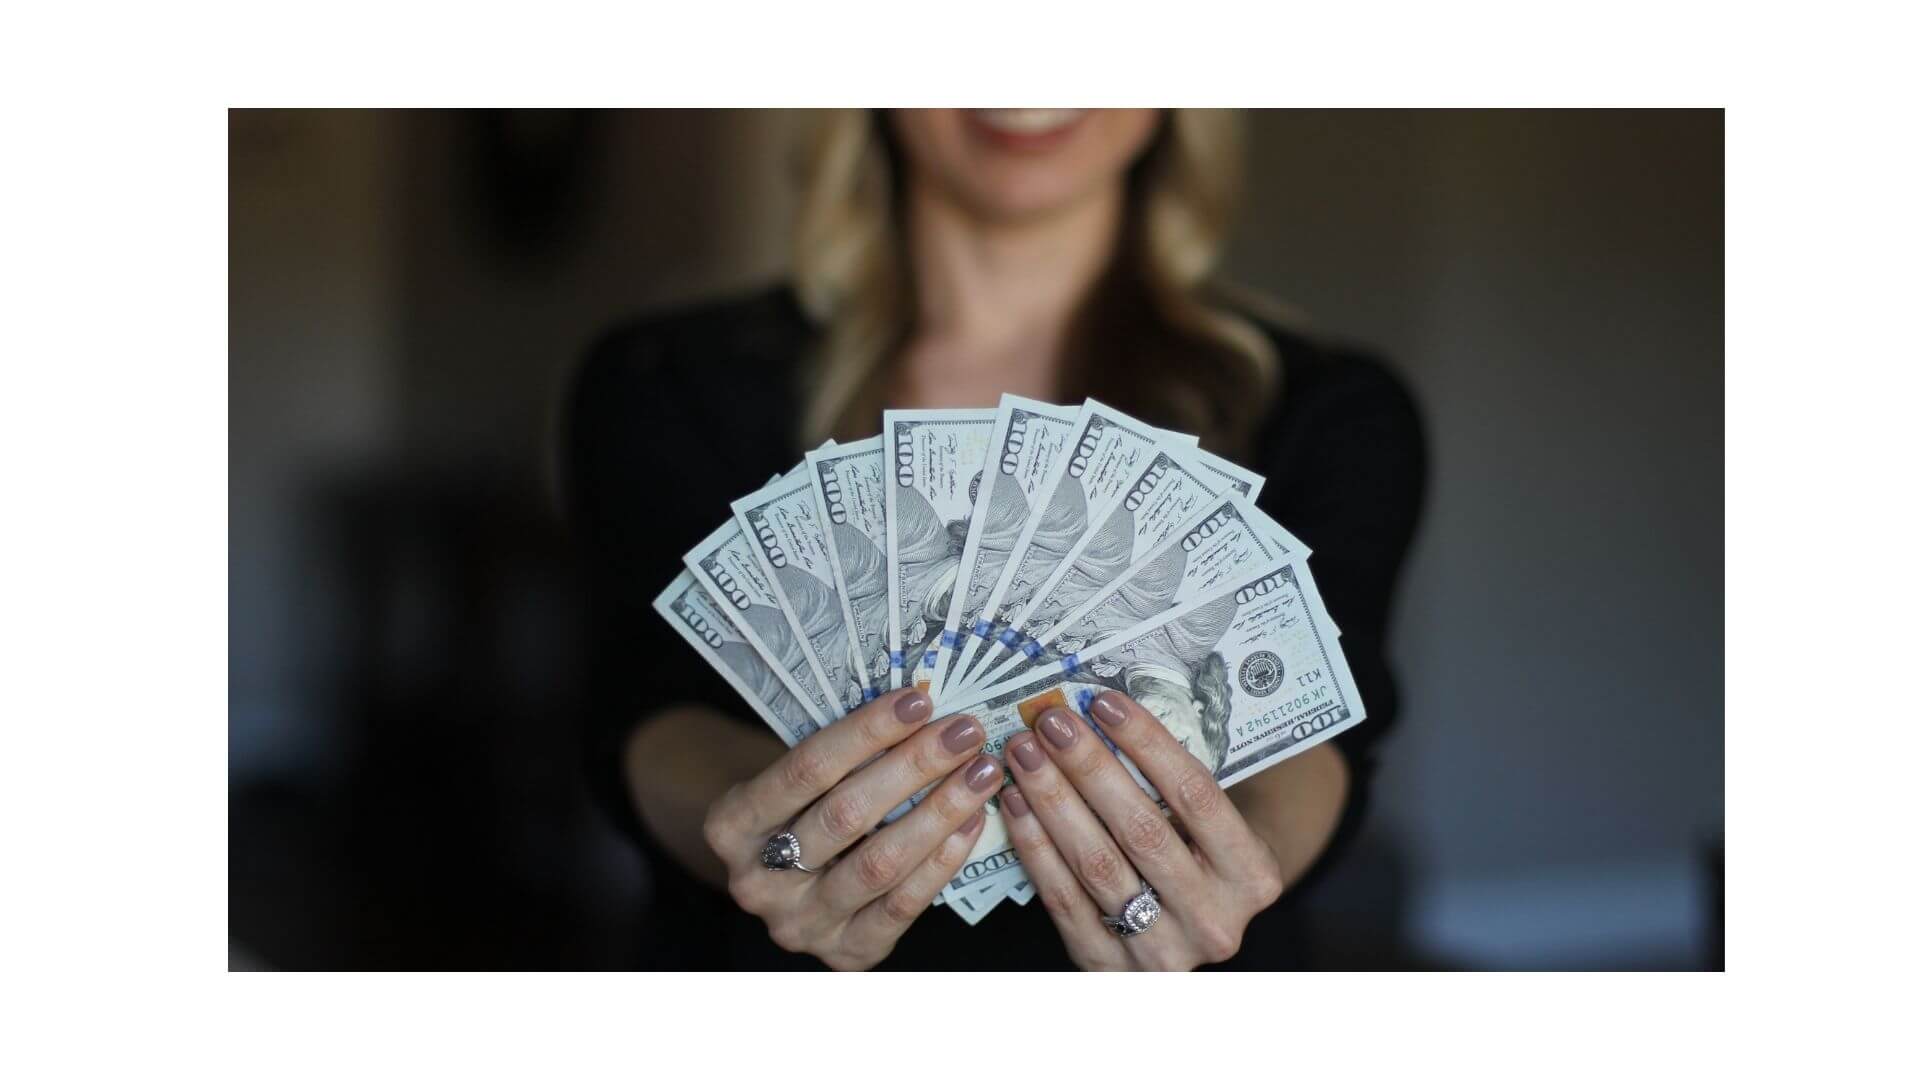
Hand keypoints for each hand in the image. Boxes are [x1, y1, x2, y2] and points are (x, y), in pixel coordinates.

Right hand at [701, 687, 999, 969]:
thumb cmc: (798, 810)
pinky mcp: (846, 952)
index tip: (919, 701)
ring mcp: (800, 923)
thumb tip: (920, 710)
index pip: (807, 769)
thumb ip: (841, 754)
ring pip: (879, 863)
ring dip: (939, 812)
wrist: (783, 881)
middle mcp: (757, 881)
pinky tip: (971, 821)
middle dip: (914, 767)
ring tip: (979, 773)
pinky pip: (902, 905)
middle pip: (846, 815)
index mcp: (731, 825)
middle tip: (964, 733)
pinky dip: (943, 860)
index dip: (866, 732)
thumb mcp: (795, 779)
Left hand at [999, 691, 1284, 969]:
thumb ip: (1174, 784)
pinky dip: (1034, 845)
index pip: (1196, 796)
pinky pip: (1063, 898)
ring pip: (1096, 864)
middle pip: (1141, 830)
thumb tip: (1101, 713)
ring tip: (1026, 753)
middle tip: (1050, 721)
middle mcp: (1214, 920)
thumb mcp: (1215, 827)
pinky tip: (1017, 802)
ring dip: (1053, 800)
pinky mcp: (1108, 966)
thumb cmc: (1202, 857)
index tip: (1103, 702)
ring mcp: (1161, 950)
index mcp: (1253, 875)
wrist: (1197, 933)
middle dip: (1088, 767)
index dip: (1146, 744)